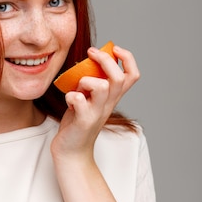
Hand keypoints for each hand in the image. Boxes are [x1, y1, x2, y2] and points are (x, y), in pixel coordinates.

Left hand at [51, 45, 139, 159]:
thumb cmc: (77, 121)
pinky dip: (71, 95)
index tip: (114, 49)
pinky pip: (79, 100)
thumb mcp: (90, 98)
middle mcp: (108, 104)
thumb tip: (88, 59)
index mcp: (112, 97)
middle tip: (90, 53)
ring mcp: (97, 113)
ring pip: (102, 87)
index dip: (128, 58)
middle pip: (118, 77)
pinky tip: (68, 100)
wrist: (72, 152)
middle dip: (105, 60)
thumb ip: (93, 81)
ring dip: (87, 80)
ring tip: (78, 86)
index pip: (132, 74)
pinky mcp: (83, 121)